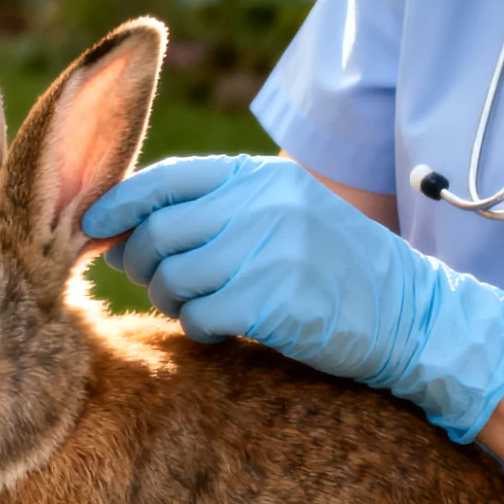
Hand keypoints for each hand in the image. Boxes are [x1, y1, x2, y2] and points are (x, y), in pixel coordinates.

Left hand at [82, 155, 503, 443]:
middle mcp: (263, 206)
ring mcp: (270, 251)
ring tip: (197, 305)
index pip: (164, 180)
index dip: (118, 205)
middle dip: (141, 263)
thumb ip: (212, 209)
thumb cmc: (330, 266)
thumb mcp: (280, 212)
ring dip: (170, 300)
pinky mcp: (273, 302)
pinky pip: (198, 317)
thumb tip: (116, 228)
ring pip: (171, 278)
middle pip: (157, 233)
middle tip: (156, 283)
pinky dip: (199, 327)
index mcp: (259, 177)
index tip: (92, 227)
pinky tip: (223, 327)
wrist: (411, 314)